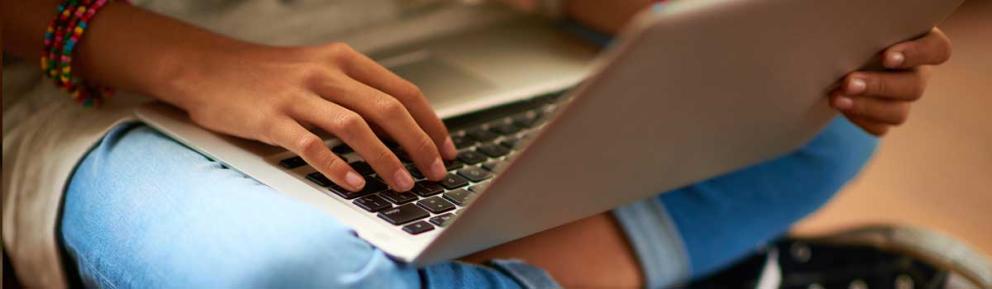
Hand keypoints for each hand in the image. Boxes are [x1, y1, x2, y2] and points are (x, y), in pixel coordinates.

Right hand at [162, 42, 457, 191]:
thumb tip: (401, 128)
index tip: (445, 149)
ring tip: (403, 184)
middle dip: (419, 145)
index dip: (431, 123)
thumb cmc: (267, 75)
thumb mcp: (319, 70)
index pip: (404, 91)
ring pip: (356, 128)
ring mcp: (299, 95)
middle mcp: (326, 74)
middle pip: (388, 110)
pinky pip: (312, 146)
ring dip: (387, 160)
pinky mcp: (272, 118)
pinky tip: (355, 184)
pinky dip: (337, 167)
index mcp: (344, 60)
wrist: (207, 67)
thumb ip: (356, 92)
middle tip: (434, 172)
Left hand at [830, 28, 951, 135]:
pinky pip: (880, 127)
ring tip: (837, 98)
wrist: (837, 56)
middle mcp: (917, 72)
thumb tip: (855, 41)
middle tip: (848, 83)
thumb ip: (869, 34)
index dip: (916, 55)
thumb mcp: (865, 30)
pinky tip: (841, 106)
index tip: (887, 58)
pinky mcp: (886, 116)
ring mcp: (903, 98)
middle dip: (879, 86)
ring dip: (866, 107)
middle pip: (914, 86)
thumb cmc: (855, 33)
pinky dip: (859, 119)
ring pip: (898, 112)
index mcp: (921, 43)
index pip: (937, 50)